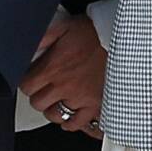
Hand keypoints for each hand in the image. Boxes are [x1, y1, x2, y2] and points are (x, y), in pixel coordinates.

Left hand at [22, 7, 108, 136]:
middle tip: (45, 89)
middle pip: (38, 104)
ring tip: (57, 100)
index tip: (33, 79)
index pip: (27, 86)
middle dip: (39, 96)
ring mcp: (81, 98)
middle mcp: (65, 86)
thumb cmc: (96, 33)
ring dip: (53, 109)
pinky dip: (72, 122)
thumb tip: (27, 47)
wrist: (124, 40)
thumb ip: (43, 37)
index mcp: (54, 68)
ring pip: (55, 116)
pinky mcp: (97, 105)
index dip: (28, 82)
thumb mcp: (64, 26)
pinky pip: (78, 123)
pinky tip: (71, 114)